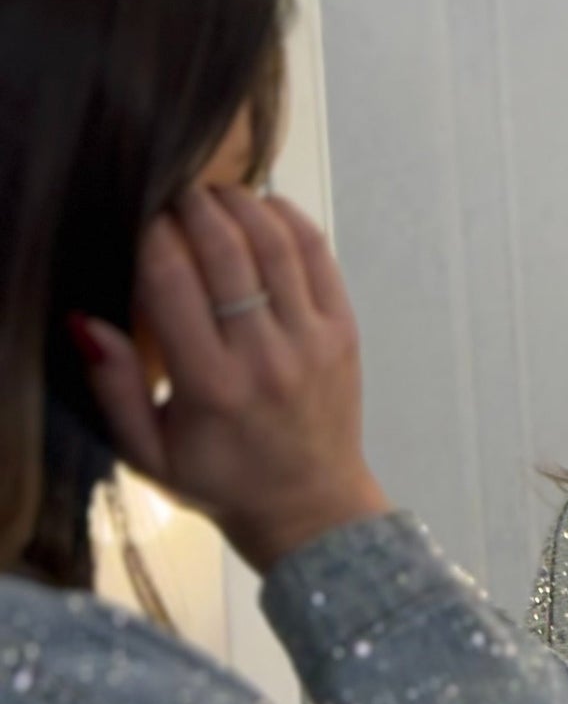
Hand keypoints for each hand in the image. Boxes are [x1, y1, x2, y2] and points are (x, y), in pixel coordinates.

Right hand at [71, 185, 390, 575]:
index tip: (140, 220)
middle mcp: (265, 357)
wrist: (311, 510)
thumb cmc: (221, 480)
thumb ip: (115, 388)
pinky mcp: (343, 333)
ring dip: (238, 202)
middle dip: (191, 205)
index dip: (149, 233)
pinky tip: (262, 209)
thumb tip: (86, 322)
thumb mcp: (148, 452)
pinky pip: (318, 254)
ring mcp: (311, 341)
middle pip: (224, 247)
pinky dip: (288, 219)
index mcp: (210, 385)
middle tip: (173, 193)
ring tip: (212, 196)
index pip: (171, 278)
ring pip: (275, 240)